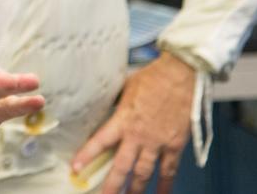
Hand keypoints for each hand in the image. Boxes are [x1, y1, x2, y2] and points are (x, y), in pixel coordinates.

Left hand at [71, 52, 196, 193]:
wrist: (181, 74)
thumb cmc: (153, 77)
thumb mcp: (126, 87)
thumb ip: (116, 102)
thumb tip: (105, 106)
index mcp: (123, 119)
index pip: (101, 141)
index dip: (87, 156)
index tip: (75, 169)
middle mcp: (138, 135)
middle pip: (122, 167)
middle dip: (111, 186)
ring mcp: (158, 142)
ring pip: (143, 173)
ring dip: (135, 189)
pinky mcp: (175, 145)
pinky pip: (169, 170)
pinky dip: (165, 185)